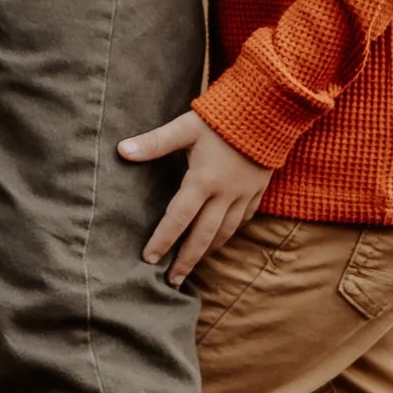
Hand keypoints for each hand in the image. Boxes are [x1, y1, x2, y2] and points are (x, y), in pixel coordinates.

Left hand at [118, 107, 271, 284]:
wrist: (270, 111)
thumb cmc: (222, 117)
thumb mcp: (186, 127)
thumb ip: (155, 142)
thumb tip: (122, 150)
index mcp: (203, 181)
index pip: (178, 219)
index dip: (162, 240)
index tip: (148, 259)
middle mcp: (224, 194)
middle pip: (203, 236)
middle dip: (187, 260)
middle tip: (172, 281)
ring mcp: (244, 195)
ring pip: (225, 232)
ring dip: (208, 251)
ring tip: (195, 265)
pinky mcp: (258, 191)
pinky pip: (244, 219)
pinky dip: (231, 232)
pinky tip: (223, 238)